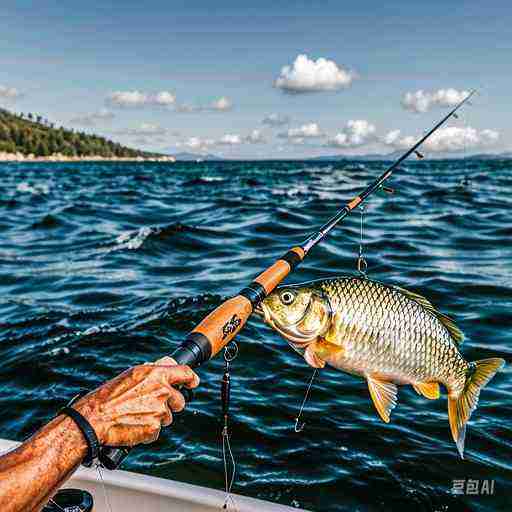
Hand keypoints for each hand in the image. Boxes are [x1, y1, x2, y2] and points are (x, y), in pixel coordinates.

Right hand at [72, 357, 199, 446]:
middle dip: (171, 404)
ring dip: (157, 417)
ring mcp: (160, 411)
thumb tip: (162, 375)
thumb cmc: (109, 396)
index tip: (193, 382)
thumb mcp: (131, 376)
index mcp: (157, 375)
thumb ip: (151, 376)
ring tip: (137, 415)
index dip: (191, 379)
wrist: (95, 419)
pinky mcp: (154, 428)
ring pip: (168, 417)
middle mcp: (162, 391)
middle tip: (154, 406)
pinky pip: (157, 430)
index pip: (185, 373)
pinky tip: (134, 425)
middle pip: (180, 400)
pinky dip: (148, 430)